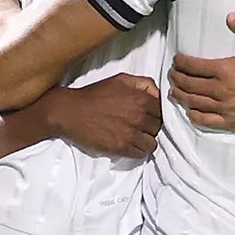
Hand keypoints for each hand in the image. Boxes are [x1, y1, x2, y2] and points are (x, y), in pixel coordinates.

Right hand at [38, 74, 161, 158]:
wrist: (70, 111)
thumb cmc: (94, 94)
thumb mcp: (120, 80)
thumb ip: (143, 84)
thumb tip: (158, 93)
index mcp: (141, 99)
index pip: (163, 111)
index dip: (157, 114)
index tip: (150, 116)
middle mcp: (138, 117)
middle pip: (159, 128)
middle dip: (152, 127)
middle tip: (141, 126)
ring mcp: (130, 134)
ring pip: (152, 144)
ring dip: (146, 141)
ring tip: (136, 137)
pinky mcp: (120, 147)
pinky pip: (140, 154)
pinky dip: (137, 150)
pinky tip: (129, 144)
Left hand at [169, 14, 234, 130]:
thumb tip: (231, 17)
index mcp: (227, 69)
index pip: (193, 66)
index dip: (181, 62)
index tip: (177, 59)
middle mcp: (222, 90)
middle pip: (189, 85)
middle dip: (177, 77)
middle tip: (173, 73)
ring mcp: (226, 108)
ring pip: (194, 103)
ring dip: (180, 95)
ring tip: (175, 90)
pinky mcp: (232, 122)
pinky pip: (206, 121)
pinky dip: (194, 115)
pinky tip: (190, 110)